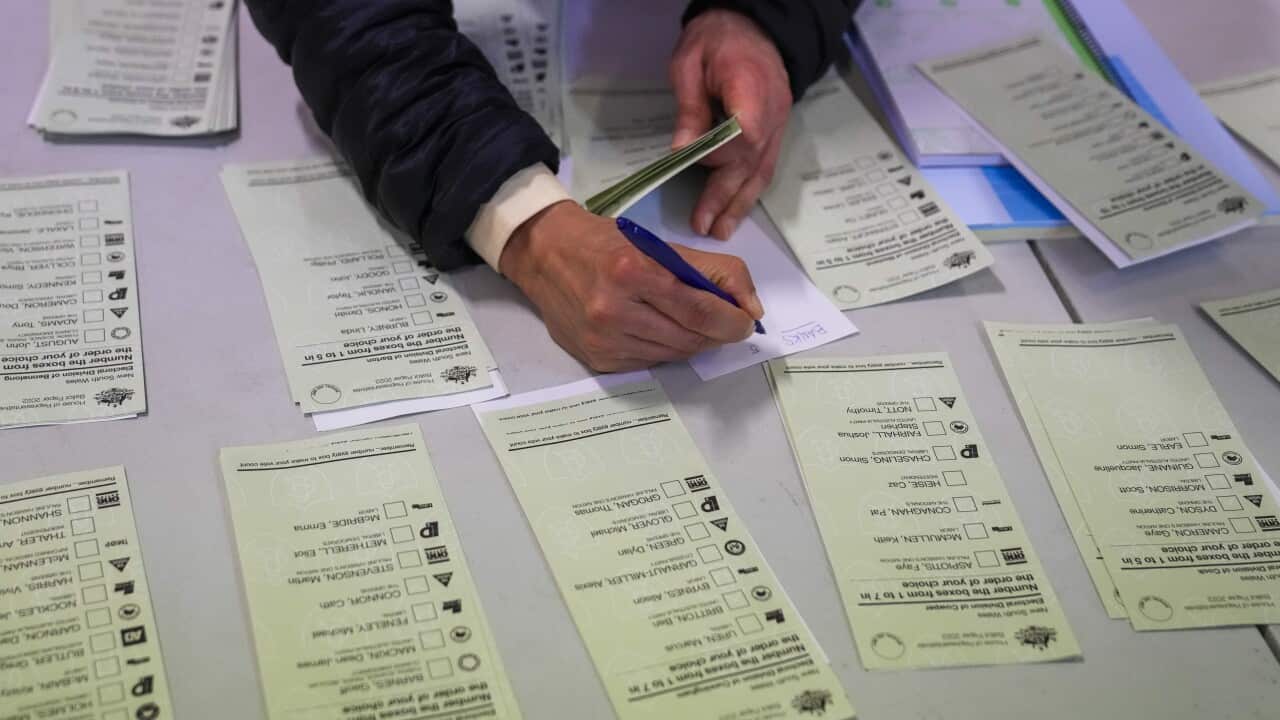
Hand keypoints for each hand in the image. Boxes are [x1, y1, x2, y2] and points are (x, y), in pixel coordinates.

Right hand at [500, 201, 763, 371]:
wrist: (545, 255)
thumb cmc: (608, 244)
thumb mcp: (661, 244)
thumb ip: (713, 271)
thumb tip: (751, 310)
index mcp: (631, 271)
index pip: (699, 310)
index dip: (731, 321)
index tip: (746, 322)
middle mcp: (613, 309)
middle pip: (689, 337)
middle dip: (717, 334)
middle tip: (727, 325)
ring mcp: (602, 339)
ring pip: (672, 355)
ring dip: (693, 343)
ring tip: (692, 324)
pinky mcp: (596, 359)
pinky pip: (649, 363)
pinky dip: (665, 350)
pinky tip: (660, 332)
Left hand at [670, 9, 791, 239]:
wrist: (754, 25)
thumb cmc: (715, 40)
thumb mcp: (689, 64)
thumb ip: (690, 108)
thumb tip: (681, 152)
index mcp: (750, 88)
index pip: (744, 135)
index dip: (721, 156)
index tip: (693, 163)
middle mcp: (772, 112)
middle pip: (751, 162)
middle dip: (726, 196)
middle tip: (704, 226)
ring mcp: (779, 123)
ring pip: (762, 169)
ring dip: (741, 203)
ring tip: (722, 230)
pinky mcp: (777, 129)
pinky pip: (766, 164)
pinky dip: (751, 189)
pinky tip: (737, 209)